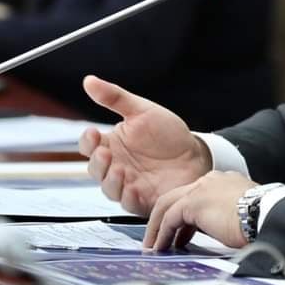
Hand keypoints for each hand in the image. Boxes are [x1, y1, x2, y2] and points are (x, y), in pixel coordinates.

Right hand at [78, 75, 210, 214]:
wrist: (196, 154)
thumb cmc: (168, 134)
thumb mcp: (142, 110)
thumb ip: (115, 98)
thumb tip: (89, 81)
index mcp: (113, 144)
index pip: (89, 145)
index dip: (87, 141)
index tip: (93, 133)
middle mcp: (116, 166)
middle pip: (95, 169)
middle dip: (97, 163)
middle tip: (105, 154)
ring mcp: (128, 184)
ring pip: (109, 188)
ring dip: (110, 181)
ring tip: (119, 170)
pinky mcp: (143, 199)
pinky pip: (129, 204)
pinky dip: (128, 198)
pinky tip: (132, 188)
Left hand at [143, 170, 254, 249]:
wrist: (265, 215)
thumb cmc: (262, 218)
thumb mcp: (242, 214)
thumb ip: (226, 216)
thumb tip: (221, 231)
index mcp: (224, 182)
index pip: (195, 196)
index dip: (185, 216)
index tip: (182, 233)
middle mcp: (210, 181)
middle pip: (176, 197)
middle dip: (164, 219)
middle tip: (160, 238)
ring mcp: (200, 189)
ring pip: (167, 205)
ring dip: (158, 227)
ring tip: (155, 246)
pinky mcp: (193, 203)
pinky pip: (169, 219)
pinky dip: (162, 234)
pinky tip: (161, 246)